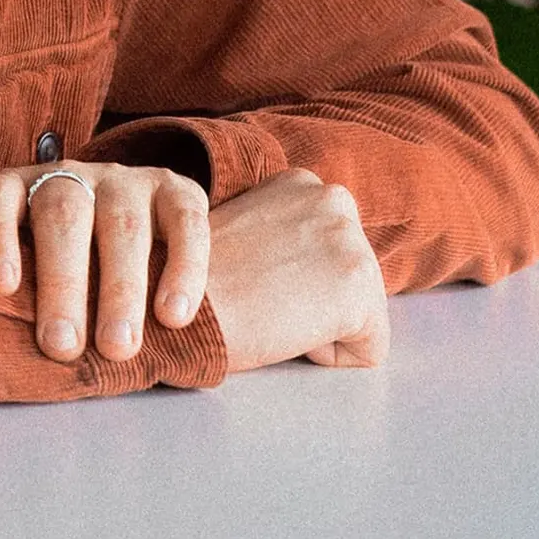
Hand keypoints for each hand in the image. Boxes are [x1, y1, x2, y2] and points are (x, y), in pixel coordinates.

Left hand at [0, 159, 208, 363]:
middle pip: (62, 217)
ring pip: (122, 224)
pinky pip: (185, 221)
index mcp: (17, 190)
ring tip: (117, 346)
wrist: (135, 235)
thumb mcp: (29, 272)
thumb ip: (14, 296)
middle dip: (62, 284)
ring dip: (121, 289)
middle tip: (62, 346)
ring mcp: (123, 180)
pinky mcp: (175, 190)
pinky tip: (174, 315)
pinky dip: (183, 269)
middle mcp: (68, 177)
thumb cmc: (60, 272)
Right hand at [203, 170, 388, 371]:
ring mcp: (352, 242)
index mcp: (302, 182)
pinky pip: (367, 350)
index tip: (255, 282)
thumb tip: (298, 265)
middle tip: (260, 302)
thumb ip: (278, 233)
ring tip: (268, 315)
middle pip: (353, 280)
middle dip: (313, 301)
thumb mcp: (243, 231)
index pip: (329, 252)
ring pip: (362, 314)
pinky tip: (283, 333)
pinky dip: (329, 356)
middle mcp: (335, 200)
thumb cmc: (194, 283)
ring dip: (318, 326)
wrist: (171, 307)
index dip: (291, 280)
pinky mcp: (360, 292)